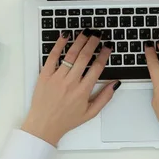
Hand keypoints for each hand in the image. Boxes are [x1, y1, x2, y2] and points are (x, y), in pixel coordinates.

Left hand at [22, 29, 120, 145]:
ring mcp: (57, 78)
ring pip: (71, 55)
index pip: (97, 67)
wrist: (43, 125)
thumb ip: (104, 97)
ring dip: (79, 41)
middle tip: (98, 34)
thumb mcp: (90, 113)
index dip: (104, 55)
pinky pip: (52, 57)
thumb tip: (115, 84)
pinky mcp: (45, 76)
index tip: (108, 46)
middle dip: (93, 43)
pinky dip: (58, 45)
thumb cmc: (66, 120)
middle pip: (85, 57)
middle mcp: (70, 82)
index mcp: (83, 91)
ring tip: (85, 32)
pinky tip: (65, 36)